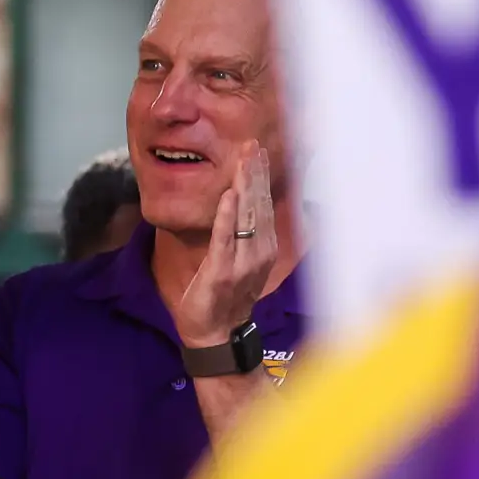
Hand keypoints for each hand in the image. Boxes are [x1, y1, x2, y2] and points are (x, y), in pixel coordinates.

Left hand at [166, 142, 280, 347]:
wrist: (215, 334)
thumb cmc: (225, 296)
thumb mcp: (242, 261)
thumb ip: (246, 234)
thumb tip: (246, 204)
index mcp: (263, 248)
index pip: (263, 205)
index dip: (260, 177)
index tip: (258, 150)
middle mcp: (258, 252)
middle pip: (258, 205)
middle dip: (255, 173)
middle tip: (252, 144)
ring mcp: (242, 262)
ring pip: (246, 217)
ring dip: (245, 186)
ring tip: (244, 159)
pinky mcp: (221, 271)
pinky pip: (225, 238)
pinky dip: (227, 216)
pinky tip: (229, 194)